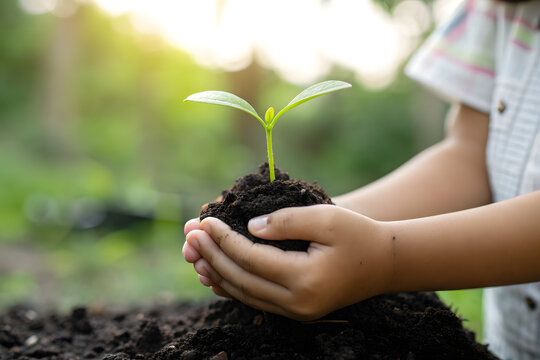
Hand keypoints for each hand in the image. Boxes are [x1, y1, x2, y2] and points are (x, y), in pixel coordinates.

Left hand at [183, 205, 393, 320]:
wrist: (384, 263)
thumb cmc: (358, 234)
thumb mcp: (325, 218)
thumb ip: (285, 221)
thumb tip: (249, 227)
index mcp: (305, 280)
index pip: (250, 258)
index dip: (224, 238)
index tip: (205, 220)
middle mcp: (297, 303)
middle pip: (241, 279)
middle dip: (212, 255)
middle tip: (190, 234)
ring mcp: (297, 312)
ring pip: (244, 294)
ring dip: (217, 272)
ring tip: (195, 253)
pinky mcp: (297, 310)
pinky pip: (256, 299)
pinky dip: (234, 285)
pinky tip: (216, 272)